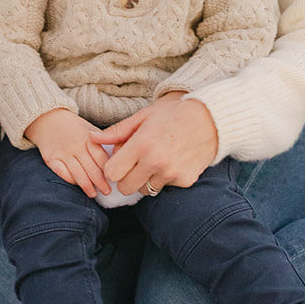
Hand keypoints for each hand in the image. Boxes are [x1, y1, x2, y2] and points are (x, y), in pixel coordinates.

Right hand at [26, 108, 110, 197]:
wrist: (49, 119)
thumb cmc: (74, 128)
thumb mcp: (90, 130)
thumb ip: (101, 143)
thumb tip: (116, 159)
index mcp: (88, 138)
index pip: (101, 157)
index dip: (108, 170)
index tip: (114, 179)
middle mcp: (76, 145)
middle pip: (91, 167)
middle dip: (100, 182)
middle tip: (106, 191)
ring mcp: (63, 152)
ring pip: (77, 172)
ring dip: (87, 185)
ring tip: (93, 194)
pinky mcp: (51, 158)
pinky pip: (61, 171)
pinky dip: (69, 179)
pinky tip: (76, 184)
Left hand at [102, 94, 218, 193]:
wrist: (212, 119)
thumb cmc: (174, 113)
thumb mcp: (144, 116)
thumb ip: (117, 131)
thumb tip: (92, 139)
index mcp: (141, 145)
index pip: (111, 173)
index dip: (112, 168)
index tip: (119, 160)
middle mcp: (155, 162)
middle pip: (125, 188)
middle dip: (125, 178)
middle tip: (135, 163)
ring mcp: (171, 173)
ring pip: (145, 189)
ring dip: (146, 178)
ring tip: (156, 159)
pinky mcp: (184, 181)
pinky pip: (166, 186)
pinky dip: (165, 178)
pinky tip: (173, 161)